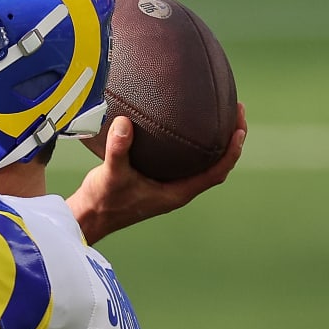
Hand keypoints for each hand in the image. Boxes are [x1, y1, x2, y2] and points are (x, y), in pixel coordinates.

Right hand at [68, 103, 248, 243]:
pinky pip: (184, 160)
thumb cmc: (102, 201)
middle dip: (230, 140)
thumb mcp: (111, 174)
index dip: (232, 152)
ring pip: (202, 162)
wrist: (88, 217)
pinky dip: (191, 143)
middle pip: (216, 165)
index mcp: (178, 193)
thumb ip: (119, 149)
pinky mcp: (158, 180)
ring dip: (214, 141)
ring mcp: (169, 186)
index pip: (216, 172)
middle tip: (237, 111)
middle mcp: (178, 190)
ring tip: (219, 113)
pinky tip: (184, 122)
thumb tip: (125, 123)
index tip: (240, 128)